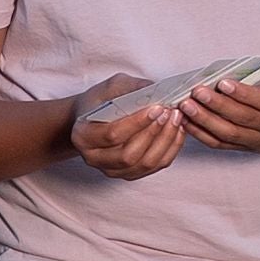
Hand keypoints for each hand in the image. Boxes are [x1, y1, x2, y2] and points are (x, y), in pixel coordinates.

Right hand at [63, 75, 184, 179]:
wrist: (92, 119)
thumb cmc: (99, 102)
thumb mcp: (111, 87)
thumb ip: (131, 87)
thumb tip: (157, 90)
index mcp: (82, 136)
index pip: (112, 135)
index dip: (137, 123)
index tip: (157, 108)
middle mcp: (94, 158)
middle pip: (129, 155)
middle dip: (153, 133)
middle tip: (169, 112)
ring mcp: (111, 169)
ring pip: (144, 164)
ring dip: (165, 141)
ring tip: (176, 119)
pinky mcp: (129, 174)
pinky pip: (154, 167)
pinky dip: (169, 149)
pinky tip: (177, 131)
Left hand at [177, 73, 259, 154]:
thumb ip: (259, 78)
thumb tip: (222, 71)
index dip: (243, 93)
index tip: (222, 82)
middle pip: (244, 118)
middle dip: (217, 105)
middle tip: (197, 92)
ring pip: (230, 133)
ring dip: (205, 120)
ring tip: (187, 106)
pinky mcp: (246, 149)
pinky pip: (221, 144)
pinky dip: (202, 133)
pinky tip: (186, 121)